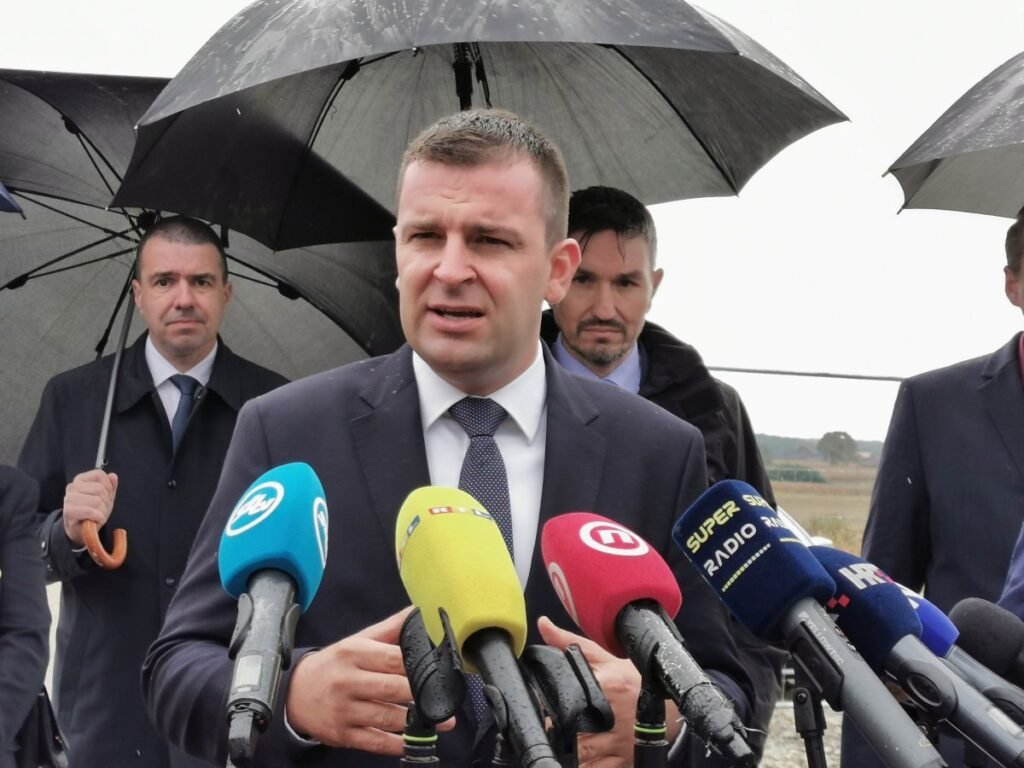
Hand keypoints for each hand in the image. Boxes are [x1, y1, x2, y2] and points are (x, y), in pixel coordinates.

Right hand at [62, 469, 117, 545]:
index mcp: (80, 479)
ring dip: (102, 511)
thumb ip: (110, 485)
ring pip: (96, 501)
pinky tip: (96, 520)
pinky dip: (98, 517)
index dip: (108, 487)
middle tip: (102, 509)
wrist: (81, 530)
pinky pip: (90, 511)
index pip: (99, 474)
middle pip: (100, 489)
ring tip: (98, 515)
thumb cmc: (93, 511)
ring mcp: (69, 499)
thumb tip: (113, 476)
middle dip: (106, 501)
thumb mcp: (105, 497)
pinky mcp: (68, 511)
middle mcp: (72, 487)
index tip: (106, 497)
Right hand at [285, 607, 453, 753]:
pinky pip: (376, 741)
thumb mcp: (357, 641)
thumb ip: (389, 628)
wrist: (295, 692)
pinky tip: (416, 739)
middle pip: (393, 688)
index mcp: (354, 653)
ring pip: (388, 717)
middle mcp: (348, 681)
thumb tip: (416, 613)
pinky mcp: (343, 734)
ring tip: (440, 719)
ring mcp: (344, 710)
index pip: (393, 658)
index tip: (437, 670)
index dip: (418, 665)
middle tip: (443, 696)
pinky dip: (398, 743)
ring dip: (417, 721)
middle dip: (421, 693)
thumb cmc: (335, 664)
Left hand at [538, 616, 683, 766]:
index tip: (541, 710)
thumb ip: (570, 643)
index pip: (567, 701)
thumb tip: (542, 624)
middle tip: (549, 729)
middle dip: (557, 733)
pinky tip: (577, 760)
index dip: (549, 711)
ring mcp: (617, 744)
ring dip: (568, 752)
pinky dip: (584, 766)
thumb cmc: (633, 680)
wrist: (670, 707)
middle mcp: (611, 717)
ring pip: (581, 756)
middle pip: (571, 732)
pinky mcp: (622, 762)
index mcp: (604, 687)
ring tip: (558, 745)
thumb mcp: (604, 658)